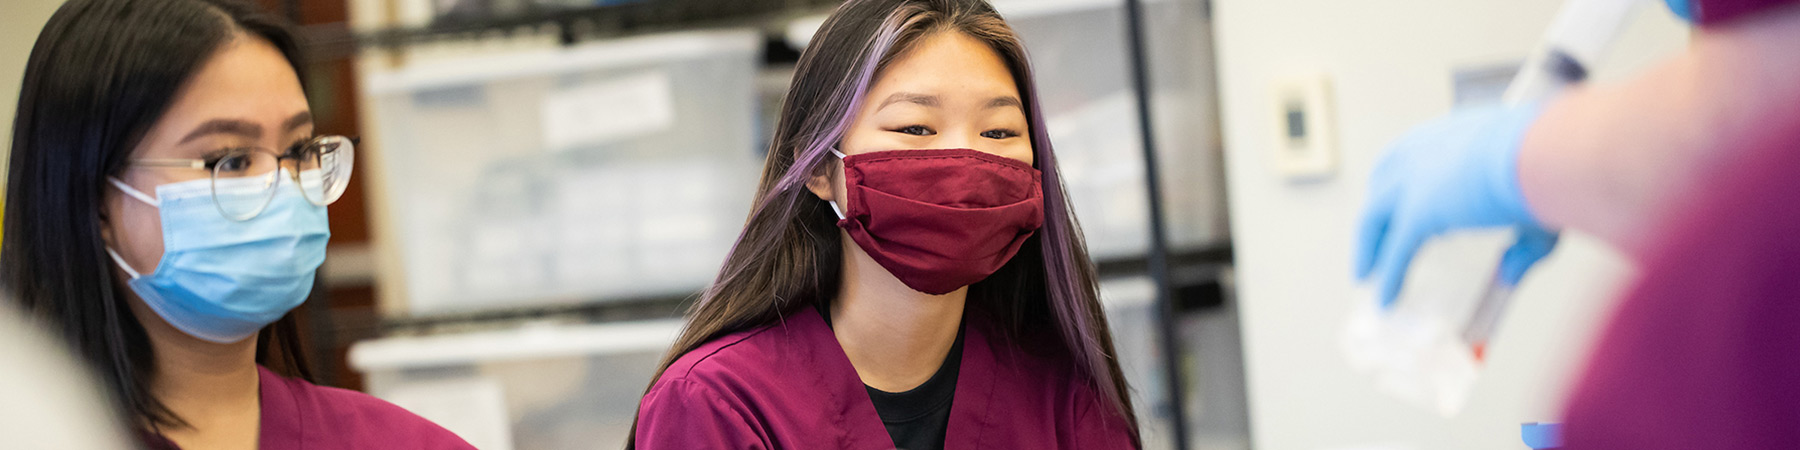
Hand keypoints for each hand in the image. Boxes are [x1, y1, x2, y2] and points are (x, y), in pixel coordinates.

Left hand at [1355, 103, 1559, 307]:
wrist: (1548, 152)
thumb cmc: (1552, 165)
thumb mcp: (1535, 198)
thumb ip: (1522, 241)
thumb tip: (1508, 274)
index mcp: (1448, 136)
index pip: (1410, 158)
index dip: (1401, 185)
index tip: (1400, 206)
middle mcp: (1422, 151)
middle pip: (1383, 187)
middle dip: (1376, 216)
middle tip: (1376, 243)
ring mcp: (1416, 181)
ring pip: (1375, 218)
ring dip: (1369, 246)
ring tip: (1364, 273)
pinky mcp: (1418, 212)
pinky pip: (1396, 251)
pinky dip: (1389, 276)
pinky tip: (1384, 299)